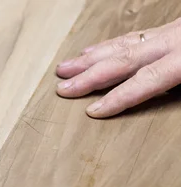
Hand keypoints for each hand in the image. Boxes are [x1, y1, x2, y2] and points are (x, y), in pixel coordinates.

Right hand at [56, 18, 180, 117]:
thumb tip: (165, 101)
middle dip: (90, 75)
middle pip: (124, 59)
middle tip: (64, 88)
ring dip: (91, 58)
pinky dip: (110, 45)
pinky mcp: (172, 27)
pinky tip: (95, 50)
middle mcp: (175, 40)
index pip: (147, 79)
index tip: (93, 110)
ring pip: (122, 44)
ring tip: (68, 67)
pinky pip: (133, 35)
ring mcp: (171, 31)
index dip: (118, 97)